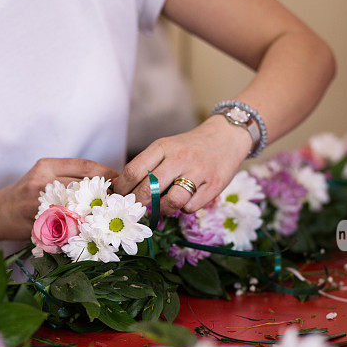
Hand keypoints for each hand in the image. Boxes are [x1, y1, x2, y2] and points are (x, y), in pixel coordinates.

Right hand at [0, 158, 117, 239]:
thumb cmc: (26, 195)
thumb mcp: (44, 176)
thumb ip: (70, 176)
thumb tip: (109, 183)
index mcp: (46, 165)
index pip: (85, 166)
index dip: (108, 175)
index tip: (122, 183)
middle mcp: (42, 181)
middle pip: (85, 186)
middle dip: (106, 196)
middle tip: (121, 204)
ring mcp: (39, 203)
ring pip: (79, 207)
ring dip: (98, 214)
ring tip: (111, 218)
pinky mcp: (38, 223)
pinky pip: (66, 226)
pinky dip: (82, 229)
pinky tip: (93, 232)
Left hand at [113, 116, 252, 214]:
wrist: (226, 137)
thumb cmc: (189, 147)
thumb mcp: (166, 147)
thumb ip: (146, 165)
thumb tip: (119, 187)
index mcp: (163, 147)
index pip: (133, 171)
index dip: (122, 189)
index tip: (120, 197)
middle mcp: (180, 158)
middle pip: (149, 189)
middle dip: (138, 203)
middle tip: (136, 207)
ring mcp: (198, 172)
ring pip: (171, 201)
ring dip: (162, 209)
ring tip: (161, 207)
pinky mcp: (214, 185)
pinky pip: (190, 207)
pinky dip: (184, 208)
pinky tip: (185, 200)